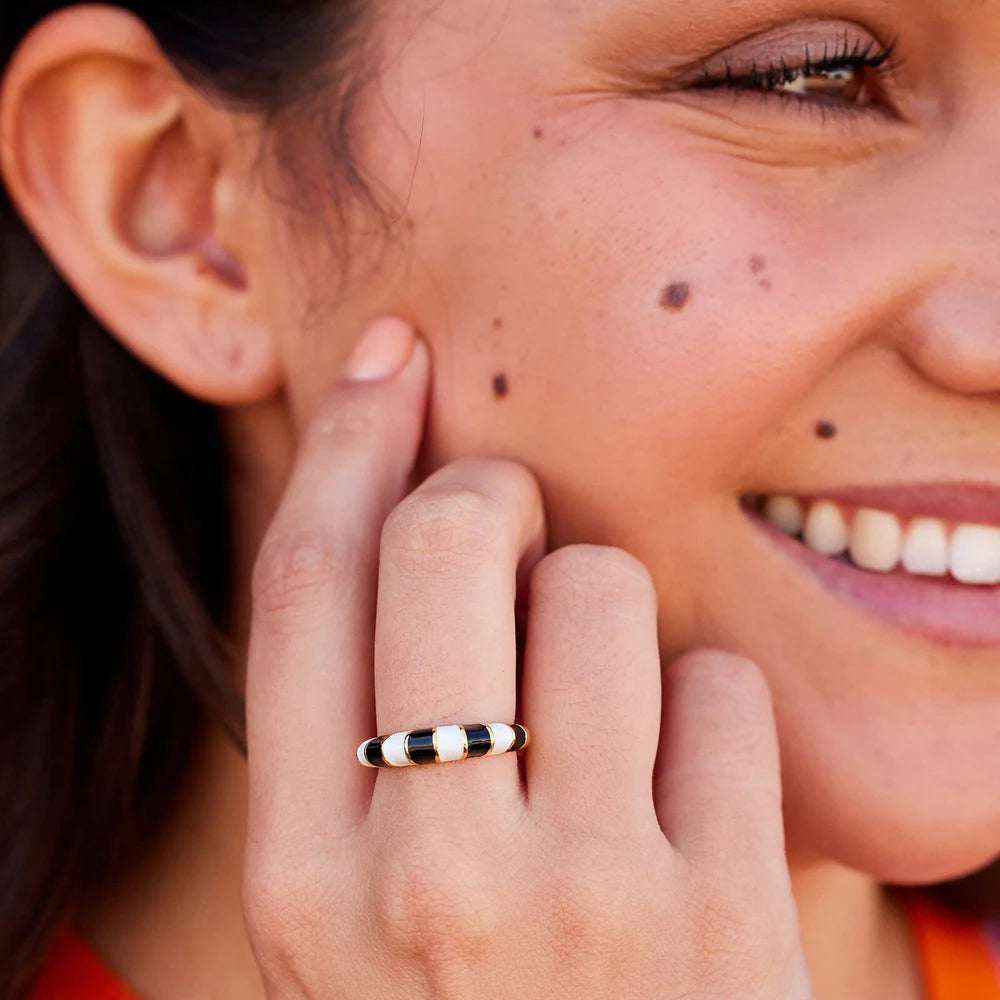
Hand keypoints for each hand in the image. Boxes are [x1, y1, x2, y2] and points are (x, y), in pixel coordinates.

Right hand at [241, 317, 813, 998]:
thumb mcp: (360, 906)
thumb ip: (358, 730)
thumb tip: (402, 506)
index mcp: (302, 875)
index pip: (306, 578)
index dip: (347, 439)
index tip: (390, 359)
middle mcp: (424, 881)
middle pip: (448, 538)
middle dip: (490, 491)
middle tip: (513, 527)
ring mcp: (584, 901)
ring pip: (603, 586)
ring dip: (607, 608)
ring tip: (604, 710)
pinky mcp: (725, 918)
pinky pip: (721, 688)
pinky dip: (706, 712)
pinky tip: (687, 799)